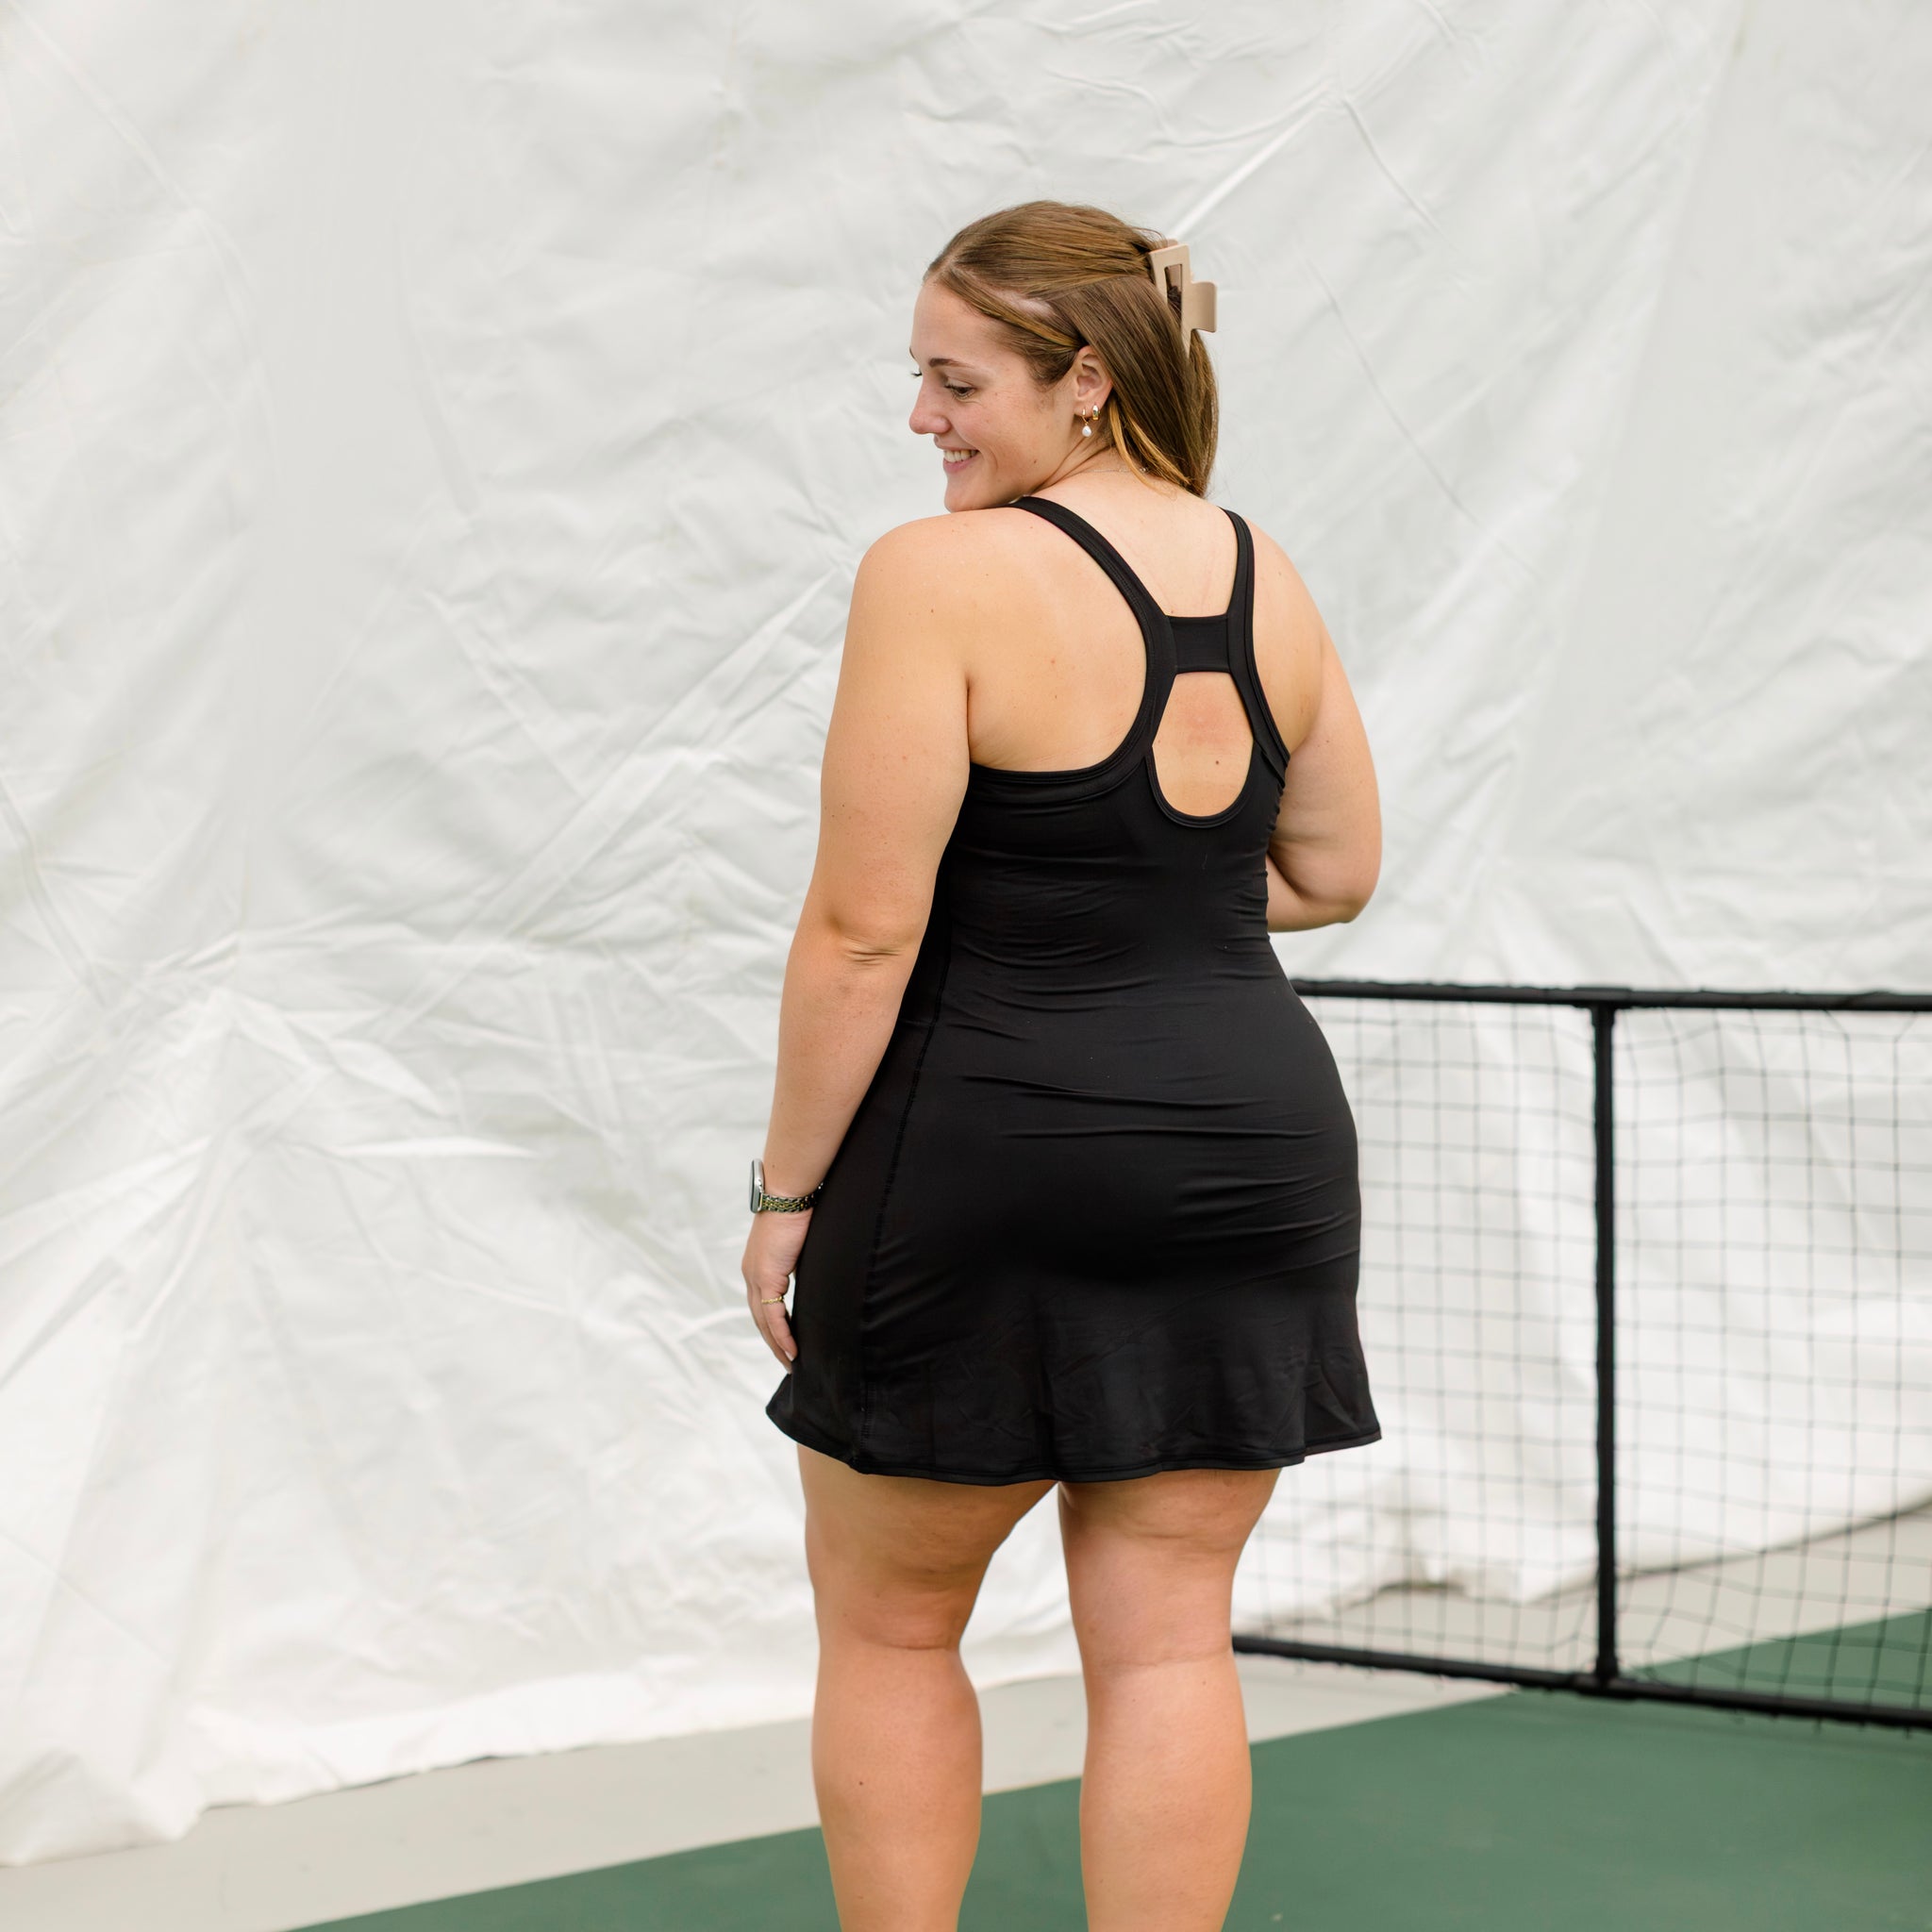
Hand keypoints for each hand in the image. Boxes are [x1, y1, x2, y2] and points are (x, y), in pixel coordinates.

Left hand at [742, 1207, 811, 1370]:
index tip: (786, 1343)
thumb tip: (815, 1275)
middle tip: (787, 1362)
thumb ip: (800, 1264)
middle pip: (760, 1319)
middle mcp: (751, 1274)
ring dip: (777, 1345)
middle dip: (774, 1343)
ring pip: (764, 1322)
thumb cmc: (798, 1211)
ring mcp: (755, 1276)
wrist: (788, 1194)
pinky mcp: (766, 1277)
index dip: (773, 1326)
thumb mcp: (799, 1244)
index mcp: (757, 1266)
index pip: (762, 1304)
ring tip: (791, 1363)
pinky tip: (792, 1349)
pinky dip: (782, 1335)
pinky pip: (773, 1315)